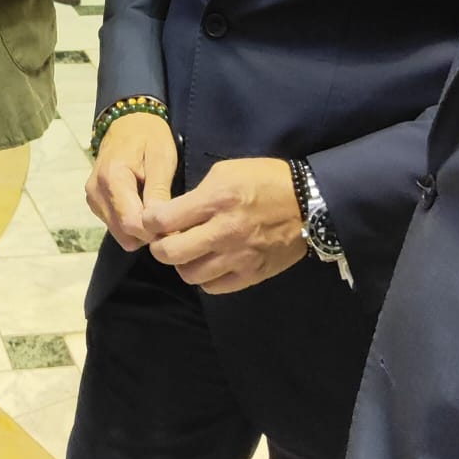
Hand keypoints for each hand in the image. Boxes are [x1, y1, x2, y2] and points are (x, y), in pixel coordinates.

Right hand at [85, 112, 176, 250]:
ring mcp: (93, 199)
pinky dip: (132, 224)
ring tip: (158, 210)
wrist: (127, 122)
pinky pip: (116, 227)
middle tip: (171, 220)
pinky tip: (145, 207)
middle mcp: (96, 192)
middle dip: (150, 233)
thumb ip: (158, 190)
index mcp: (112, 178)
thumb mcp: (161, 158)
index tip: (177, 227)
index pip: (131, 223)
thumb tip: (160, 224)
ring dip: (141, 231)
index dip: (155, 231)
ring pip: (120, 234)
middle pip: (124, 233)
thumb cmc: (149, 136)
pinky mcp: (95, 203)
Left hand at [142, 156, 306, 294]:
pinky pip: (214, 287)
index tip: (153, 220)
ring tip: (189, 252)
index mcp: (215, 200)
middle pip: (170, 254)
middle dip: (159, 247)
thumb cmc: (265, 179)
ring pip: (190, 274)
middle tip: (165, 240)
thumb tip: (173, 213)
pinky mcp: (252, 274)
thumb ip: (197, 194)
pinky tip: (209, 263)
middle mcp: (223, 231)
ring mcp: (238, 257)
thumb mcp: (226, 171)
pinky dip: (205, 278)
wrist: (309, 202)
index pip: (163, 220)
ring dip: (182, 264)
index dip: (149, 222)